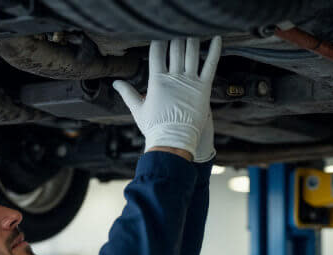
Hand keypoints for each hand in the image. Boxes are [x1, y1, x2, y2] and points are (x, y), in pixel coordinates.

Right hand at [113, 37, 221, 161]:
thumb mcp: (138, 109)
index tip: (160, 37)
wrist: (174, 142)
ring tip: (191, 35)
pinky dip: (215, 49)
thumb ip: (127, 93)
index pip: (157, 51)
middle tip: (177, 35)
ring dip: (191, 40)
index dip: (158, 41)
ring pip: (192, 51)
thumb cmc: (155, 127)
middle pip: (176, 47)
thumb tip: (115, 82)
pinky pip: (211, 64)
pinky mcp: (204, 87)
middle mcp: (174, 77)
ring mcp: (190, 81)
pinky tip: (217, 38)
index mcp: (156, 80)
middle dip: (176, 38)